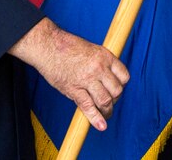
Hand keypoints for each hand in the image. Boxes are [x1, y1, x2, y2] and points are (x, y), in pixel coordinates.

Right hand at [9, 18, 128, 130]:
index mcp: (104, 56)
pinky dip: (96, 118)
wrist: (48, 45)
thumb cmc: (66, 46)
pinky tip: (101, 125)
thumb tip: (105, 78)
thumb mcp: (90, 49)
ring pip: (105, 101)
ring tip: (105, 114)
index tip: (116, 89)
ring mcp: (87, 79)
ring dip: (107, 110)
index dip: (122, 85)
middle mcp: (99, 68)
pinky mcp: (74, 89)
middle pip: (117, 90)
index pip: (124, 76)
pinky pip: (89, 107)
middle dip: (115, 99)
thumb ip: (100, 63)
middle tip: (109, 102)